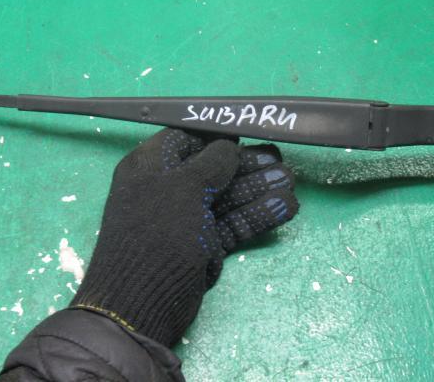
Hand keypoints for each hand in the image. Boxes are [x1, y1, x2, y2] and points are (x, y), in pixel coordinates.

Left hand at [72, 128, 297, 346]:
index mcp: (150, 166)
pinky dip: (256, 215)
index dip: (216, 136)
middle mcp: (166, 188)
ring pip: (227, 197)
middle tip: (279, 161)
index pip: (185, 140)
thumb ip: (213, 162)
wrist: (143, 301)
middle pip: (213, 170)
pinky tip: (285, 207)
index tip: (246, 133)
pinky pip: (232, 223)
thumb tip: (229, 145)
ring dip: (258, 189)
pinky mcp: (203, 245)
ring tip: (290, 183)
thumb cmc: (158, 231)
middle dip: (247, 165)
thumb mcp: (184, 186)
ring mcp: (186, 218)